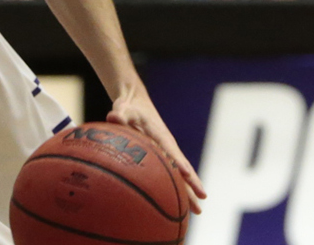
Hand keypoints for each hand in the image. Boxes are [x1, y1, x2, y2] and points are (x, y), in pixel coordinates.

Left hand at [107, 86, 206, 213]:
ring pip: (180, 175)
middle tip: (199, 206)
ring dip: (188, 192)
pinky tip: (178, 204)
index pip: (172, 152)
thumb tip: (114, 117)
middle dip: (191, 187)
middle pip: (182, 169)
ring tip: (196, 212)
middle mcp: (168, 146)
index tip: (187, 176)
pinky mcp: (161, 156)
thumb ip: (119, 114)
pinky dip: (177, 188)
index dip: (179, 163)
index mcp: (161, 135)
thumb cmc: (129, 106)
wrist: (135, 101)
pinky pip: (171, 174)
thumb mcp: (123, 108)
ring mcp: (166, 152)